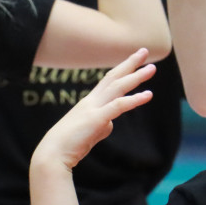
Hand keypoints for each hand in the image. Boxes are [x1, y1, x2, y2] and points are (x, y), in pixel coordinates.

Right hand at [35, 48, 155, 169]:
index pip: (108, 81)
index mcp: (89, 103)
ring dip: (136, 77)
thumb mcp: (89, 132)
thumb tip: (111, 123)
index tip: (134, 60)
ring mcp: (93, 108)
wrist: (53, 154)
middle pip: (113, 77)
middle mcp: (91, 101)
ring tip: (152, 69)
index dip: (122, 69)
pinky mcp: (96, 119)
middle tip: (144, 50)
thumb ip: (101, 124)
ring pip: (117, 87)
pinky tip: (148, 95)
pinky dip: (134, 99)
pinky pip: (118, 106)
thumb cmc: (69, 145)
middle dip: (130, 63)